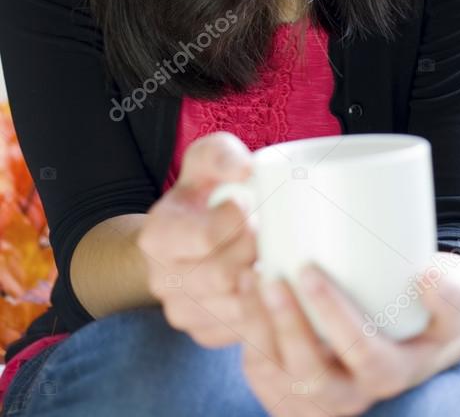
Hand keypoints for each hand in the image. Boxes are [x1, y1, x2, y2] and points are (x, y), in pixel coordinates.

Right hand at [136, 131, 261, 347]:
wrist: (188, 231)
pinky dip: (264, 308)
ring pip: (235, 307)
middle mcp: (161, 280)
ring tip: (274, 253)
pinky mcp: (204, 332)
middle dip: (255, 250)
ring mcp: (181, 312)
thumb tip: (246, 171)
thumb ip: (222, 155)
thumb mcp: (207, 159)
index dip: (240, 220)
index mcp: (157, 236)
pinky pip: (242, 331)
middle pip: (223, 275)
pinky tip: (272, 282)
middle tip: (270, 230)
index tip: (252, 203)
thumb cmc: (203, 191)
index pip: (206, 237)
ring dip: (263, 281)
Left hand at [238, 259, 459, 415]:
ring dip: (257, 328)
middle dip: (284, 324)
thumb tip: (426, 276)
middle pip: (310, 373)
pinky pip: (263, 376)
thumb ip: (450, 297)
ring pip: (278, 376)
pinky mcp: (293, 394)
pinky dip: (248, 338)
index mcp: (392, 374)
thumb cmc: (430, 313)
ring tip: (249, 277)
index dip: (333, 316)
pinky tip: (243, 298)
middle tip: (268, 274)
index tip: (310, 270)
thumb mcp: (455, 308)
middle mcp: (353, 397)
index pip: (362, 355)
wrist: (411, 340)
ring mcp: (319, 401)